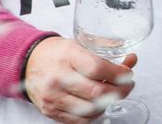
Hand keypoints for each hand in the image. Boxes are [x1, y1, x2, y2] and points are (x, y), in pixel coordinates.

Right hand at [22, 36, 136, 123]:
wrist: (30, 62)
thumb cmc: (58, 53)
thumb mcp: (81, 45)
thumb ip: (108, 53)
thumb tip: (132, 61)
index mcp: (68, 56)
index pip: (98, 68)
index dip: (119, 74)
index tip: (128, 74)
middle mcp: (58, 77)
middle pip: (97, 92)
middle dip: (120, 91)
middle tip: (127, 86)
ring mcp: (53, 97)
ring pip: (90, 109)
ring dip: (108, 104)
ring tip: (114, 95)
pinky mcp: (50, 111)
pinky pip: (79, 121)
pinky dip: (95, 114)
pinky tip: (99, 105)